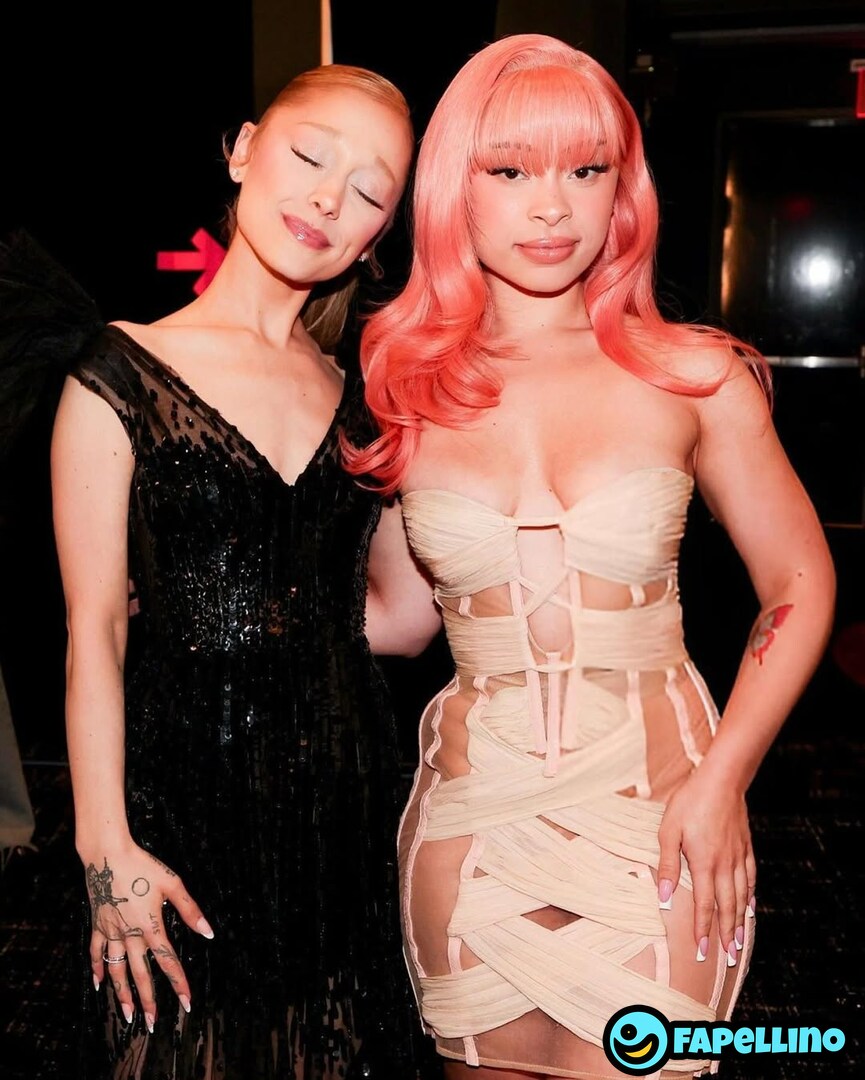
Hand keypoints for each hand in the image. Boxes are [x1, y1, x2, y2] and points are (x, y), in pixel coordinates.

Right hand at [83, 842, 212, 1031]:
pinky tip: (97, 984)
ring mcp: (111, 931)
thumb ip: (190, 910)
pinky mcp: (97, 925)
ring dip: (121, 994)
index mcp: (151, 926)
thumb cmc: (143, 865)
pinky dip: (97, 969)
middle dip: (148, 1001)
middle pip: (141, 974)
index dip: (179, 983)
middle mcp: (130, 934)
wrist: (108, 854)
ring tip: (126, 1015)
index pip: (168, 961)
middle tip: (152, 1023)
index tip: (186, 1002)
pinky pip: (96, 952)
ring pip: (116, 970)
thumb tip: (208, 932)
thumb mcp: (172, 884)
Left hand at [656, 773, 755, 966]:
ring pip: (742, 896)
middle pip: (727, 907)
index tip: (702, 953)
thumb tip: (663, 897)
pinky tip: (751, 905)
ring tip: (740, 941)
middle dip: (726, 934)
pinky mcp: (746, 847)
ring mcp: (738, 857)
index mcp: (704, 864)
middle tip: (728, 958)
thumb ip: (667, 865)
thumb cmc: (690, 802)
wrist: (721, 780)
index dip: (702, 930)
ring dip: (740, 921)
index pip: (703, 905)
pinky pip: (750, 878)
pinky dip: (751, 896)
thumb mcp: (669, 831)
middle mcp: (725, 866)